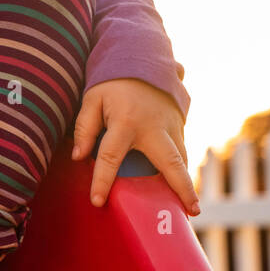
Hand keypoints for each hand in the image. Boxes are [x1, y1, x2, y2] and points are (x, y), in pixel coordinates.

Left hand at [70, 77, 198, 215]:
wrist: (144, 57)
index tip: (97, 202)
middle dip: (181, 188)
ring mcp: (172, 125)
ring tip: (191, 209)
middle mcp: (154, 126)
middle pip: (170, 163)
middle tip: (190, 213)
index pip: (111, 157)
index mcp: (126, 121)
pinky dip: (182, 169)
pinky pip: (181, 150)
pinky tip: (181, 187)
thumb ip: (84, 128)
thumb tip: (78, 157)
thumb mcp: (92, 98)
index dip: (102, 181)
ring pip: (182, 158)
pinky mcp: (180, 123)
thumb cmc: (113, 82)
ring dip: (186, 182)